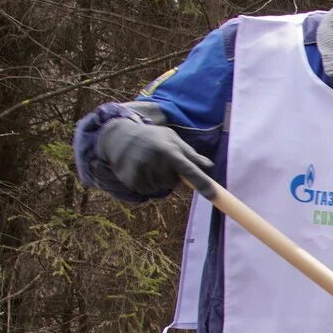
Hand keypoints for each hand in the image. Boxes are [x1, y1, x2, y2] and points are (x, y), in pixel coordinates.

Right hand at [97, 115, 212, 195]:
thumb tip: (209, 166)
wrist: (119, 137)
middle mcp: (155, 162)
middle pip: (174, 182)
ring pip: (161, 188)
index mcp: (169, 151)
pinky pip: (148, 191)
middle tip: (161, 160)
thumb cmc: (152, 137)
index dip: (202, 183)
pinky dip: (148, 183)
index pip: (189, 170)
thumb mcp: (172, 139)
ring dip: (159, 179)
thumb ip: (190, 154)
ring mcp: (142, 173)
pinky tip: (141, 169)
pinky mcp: (132, 182)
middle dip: (171, 174)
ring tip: (149, 163)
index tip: (213, 195)